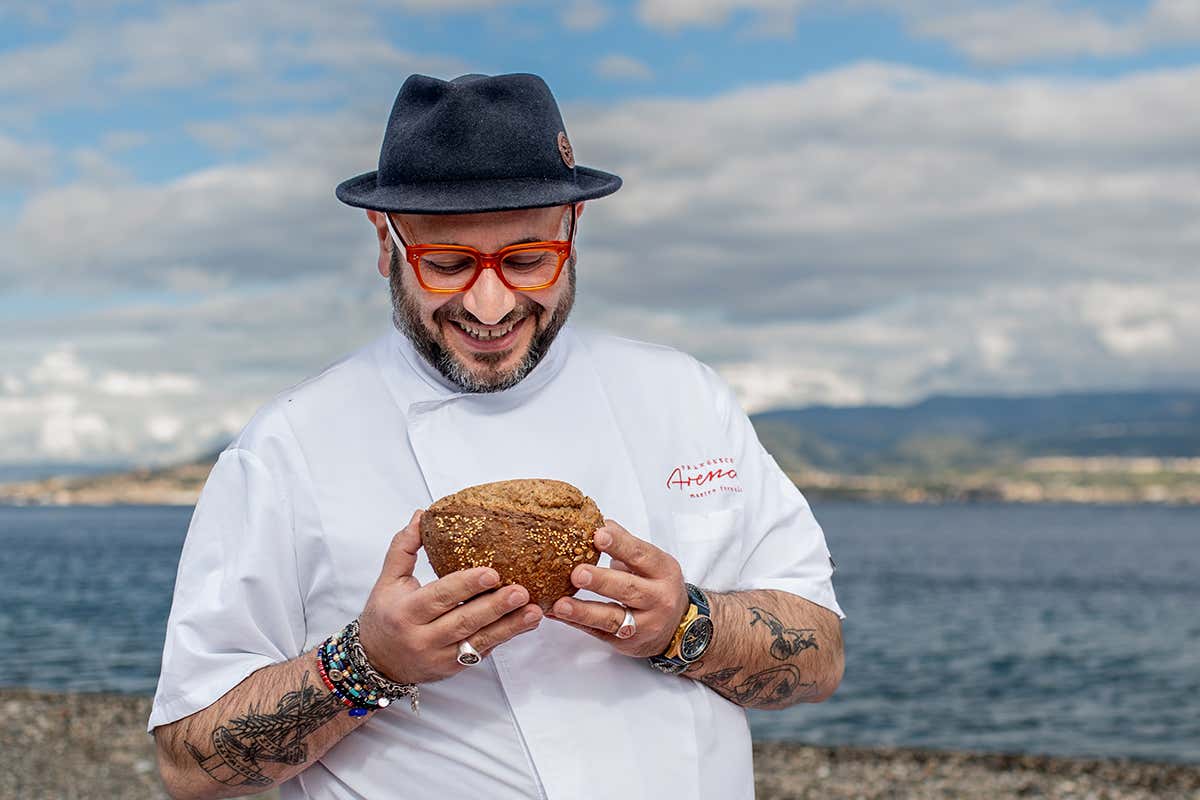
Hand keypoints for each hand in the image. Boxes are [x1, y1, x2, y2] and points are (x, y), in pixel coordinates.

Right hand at [357, 510, 543, 683]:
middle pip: (463, 622)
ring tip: (534, 611)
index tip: (492, 573)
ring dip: (510, 626)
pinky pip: (482, 652)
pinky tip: (525, 624)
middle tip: (522, 591)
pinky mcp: (453, 668)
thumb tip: (422, 515)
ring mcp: (440, 657)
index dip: (466, 586)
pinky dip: (505, 638)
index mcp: (406, 612)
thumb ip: (404, 547)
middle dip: (495, 607)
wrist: (377, 662)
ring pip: (478, 642)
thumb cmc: (384, 616)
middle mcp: (422, 638)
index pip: (439, 597)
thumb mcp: (388, 580)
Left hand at [549, 518, 687, 657]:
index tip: (598, 535)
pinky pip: (599, 633)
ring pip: (613, 618)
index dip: (620, 545)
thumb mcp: (652, 563)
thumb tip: (602, 524)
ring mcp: (644, 624)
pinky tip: (557, 614)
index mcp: (663, 571)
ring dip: (584, 611)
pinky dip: (576, 623)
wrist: (679, 628)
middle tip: (577, 573)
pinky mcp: (628, 642)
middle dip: (601, 581)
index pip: (641, 555)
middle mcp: (658, 598)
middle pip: (628, 589)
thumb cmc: (658, 587)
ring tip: (561, 604)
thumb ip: (627, 545)